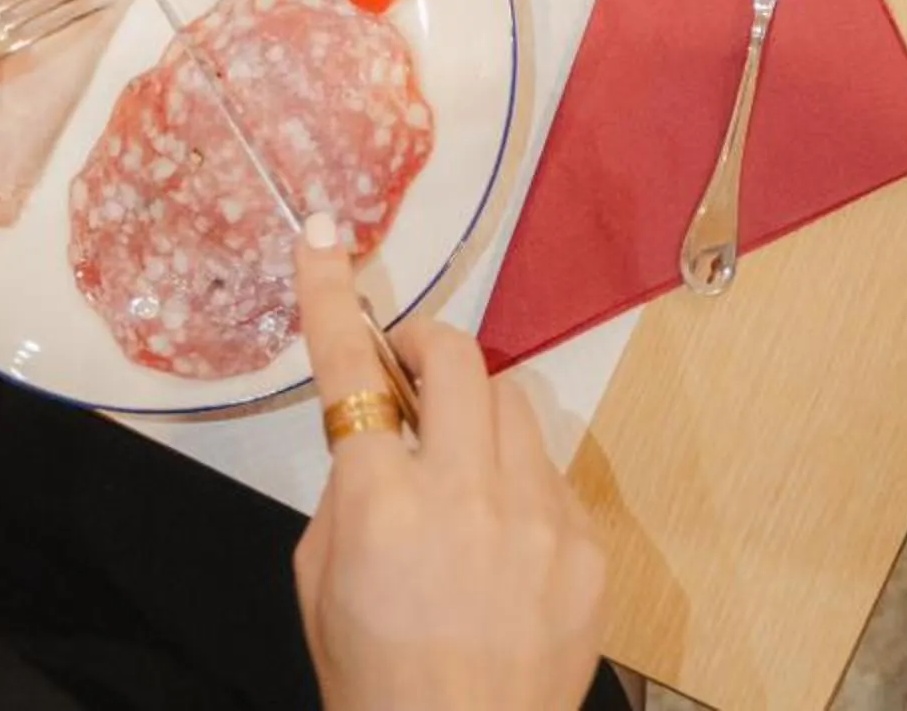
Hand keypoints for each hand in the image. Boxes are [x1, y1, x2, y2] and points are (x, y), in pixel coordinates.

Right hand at [293, 233, 605, 710]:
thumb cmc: (374, 679)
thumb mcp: (320, 582)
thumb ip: (347, 489)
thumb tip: (376, 427)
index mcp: (382, 504)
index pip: (348, 370)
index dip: (332, 296)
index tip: (324, 240)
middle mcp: (466, 494)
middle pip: (457, 358)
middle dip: (427, 348)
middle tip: (408, 374)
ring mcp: (538, 519)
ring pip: (513, 404)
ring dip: (477, 416)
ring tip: (460, 474)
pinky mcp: (587, 548)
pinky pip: (551, 475)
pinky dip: (519, 487)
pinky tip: (503, 546)